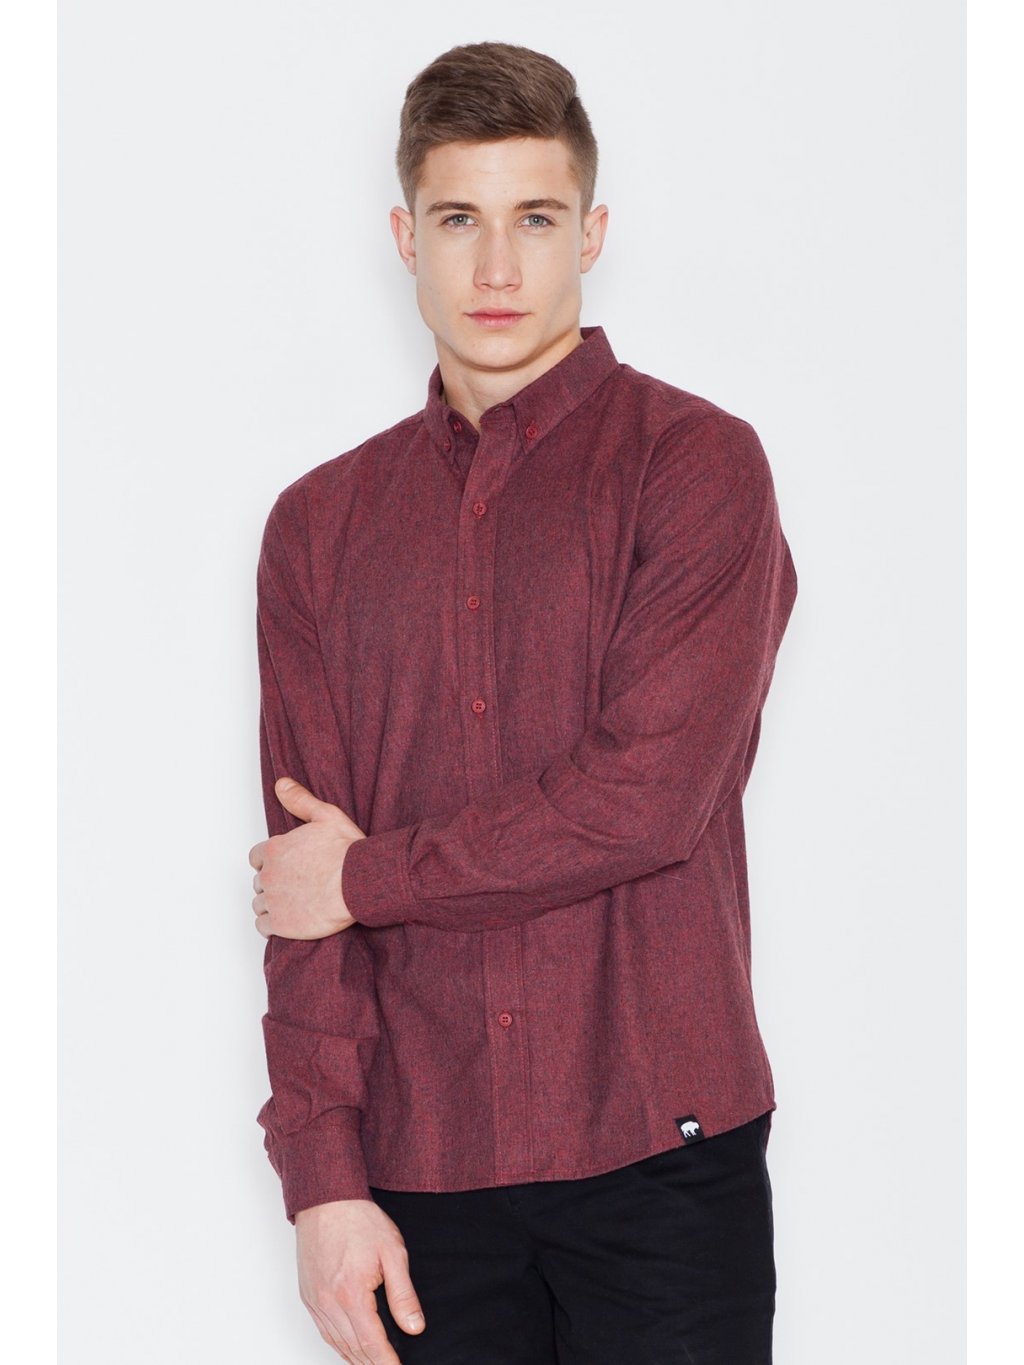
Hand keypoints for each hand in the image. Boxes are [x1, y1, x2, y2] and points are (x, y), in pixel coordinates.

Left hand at [249, 777, 365, 938]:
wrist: (360, 883)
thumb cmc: (347, 851)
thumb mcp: (326, 815)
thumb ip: (300, 800)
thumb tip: (281, 785)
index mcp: (275, 850)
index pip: (256, 857)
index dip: (270, 862)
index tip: (286, 866)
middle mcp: (269, 875)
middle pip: (259, 882)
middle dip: (274, 883)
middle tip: (296, 885)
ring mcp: (273, 900)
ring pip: (259, 905)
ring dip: (272, 905)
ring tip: (294, 904)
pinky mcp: (281, 924)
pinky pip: (263, 926)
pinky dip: (272, 925)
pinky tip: (289, 921)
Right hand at [296, 1199, 425, 1363]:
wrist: (326, 1198)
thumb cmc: (359, 1220)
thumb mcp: (392, 1253)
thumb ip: (403, 1294)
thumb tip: (415, 1327)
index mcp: (350, 1294)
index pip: (372, 1343)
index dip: (387, 1362)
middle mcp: (328, 1302)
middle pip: (353, 1349)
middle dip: (373, 1364)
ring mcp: (314, 1300)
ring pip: (336, 1343)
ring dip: (356, 1359)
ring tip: (375, 1364)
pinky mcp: (307, 1295)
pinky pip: (324, 1330)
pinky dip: (338, 1344)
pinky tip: (351, 1348)